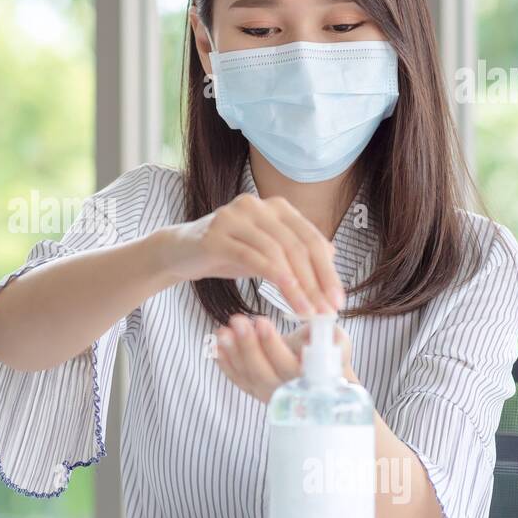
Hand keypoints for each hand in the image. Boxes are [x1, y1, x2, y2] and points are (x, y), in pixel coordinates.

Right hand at [153, 192, 343, 316]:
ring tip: (308, 312)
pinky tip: (287, 295)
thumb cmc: (225, 252)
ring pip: (277, 252)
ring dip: (298, 286)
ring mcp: (234, 217)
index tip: (338, 300)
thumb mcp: (265, 251)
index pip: (311, 239)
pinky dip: (274, 276)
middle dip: (317, 282)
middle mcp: (256, 205)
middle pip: (298, 245)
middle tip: (327, 311)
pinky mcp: (215, 235)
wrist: (179, 252)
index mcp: (275, 206)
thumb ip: (294, 249)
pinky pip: (252, 257)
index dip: (328, 271)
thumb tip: (331, 254)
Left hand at [215, 315, 353, 403]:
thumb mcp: (338, 345)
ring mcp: (270, 394)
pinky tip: (215, 344)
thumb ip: (335, 340)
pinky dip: (224, 362)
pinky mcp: (256, 391)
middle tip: (237, 320)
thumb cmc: (329, 353)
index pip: (290, 366)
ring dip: (233, 352)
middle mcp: (289, 393)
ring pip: (248, 376)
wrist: (320, 374)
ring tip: (223, 329)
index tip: (260, 321)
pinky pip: (237, 379)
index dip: (272, 345)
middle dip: (248, 345)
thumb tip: (329, 331)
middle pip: (264, 373)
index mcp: (312, 381)